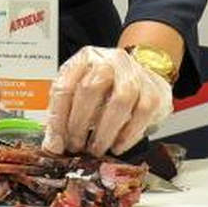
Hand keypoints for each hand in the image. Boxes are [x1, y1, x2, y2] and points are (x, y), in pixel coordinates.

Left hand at [42, 46, 172, 155]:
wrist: (141, 71)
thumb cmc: (105, 84)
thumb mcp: (78, 90)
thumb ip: (63, 114)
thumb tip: (53, 145)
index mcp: (85, 58)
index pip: (65, 86)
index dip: (58, 119)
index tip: (56, 144)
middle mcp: (110, 61)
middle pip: (91, 88)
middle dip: (80, 123)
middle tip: (75, 146)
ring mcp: (134, 73)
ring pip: (120, 100)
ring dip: (105, 131)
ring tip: (95, 148)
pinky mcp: (154, 90)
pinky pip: (142, 113)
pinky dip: (127, 134)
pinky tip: (117, 145)